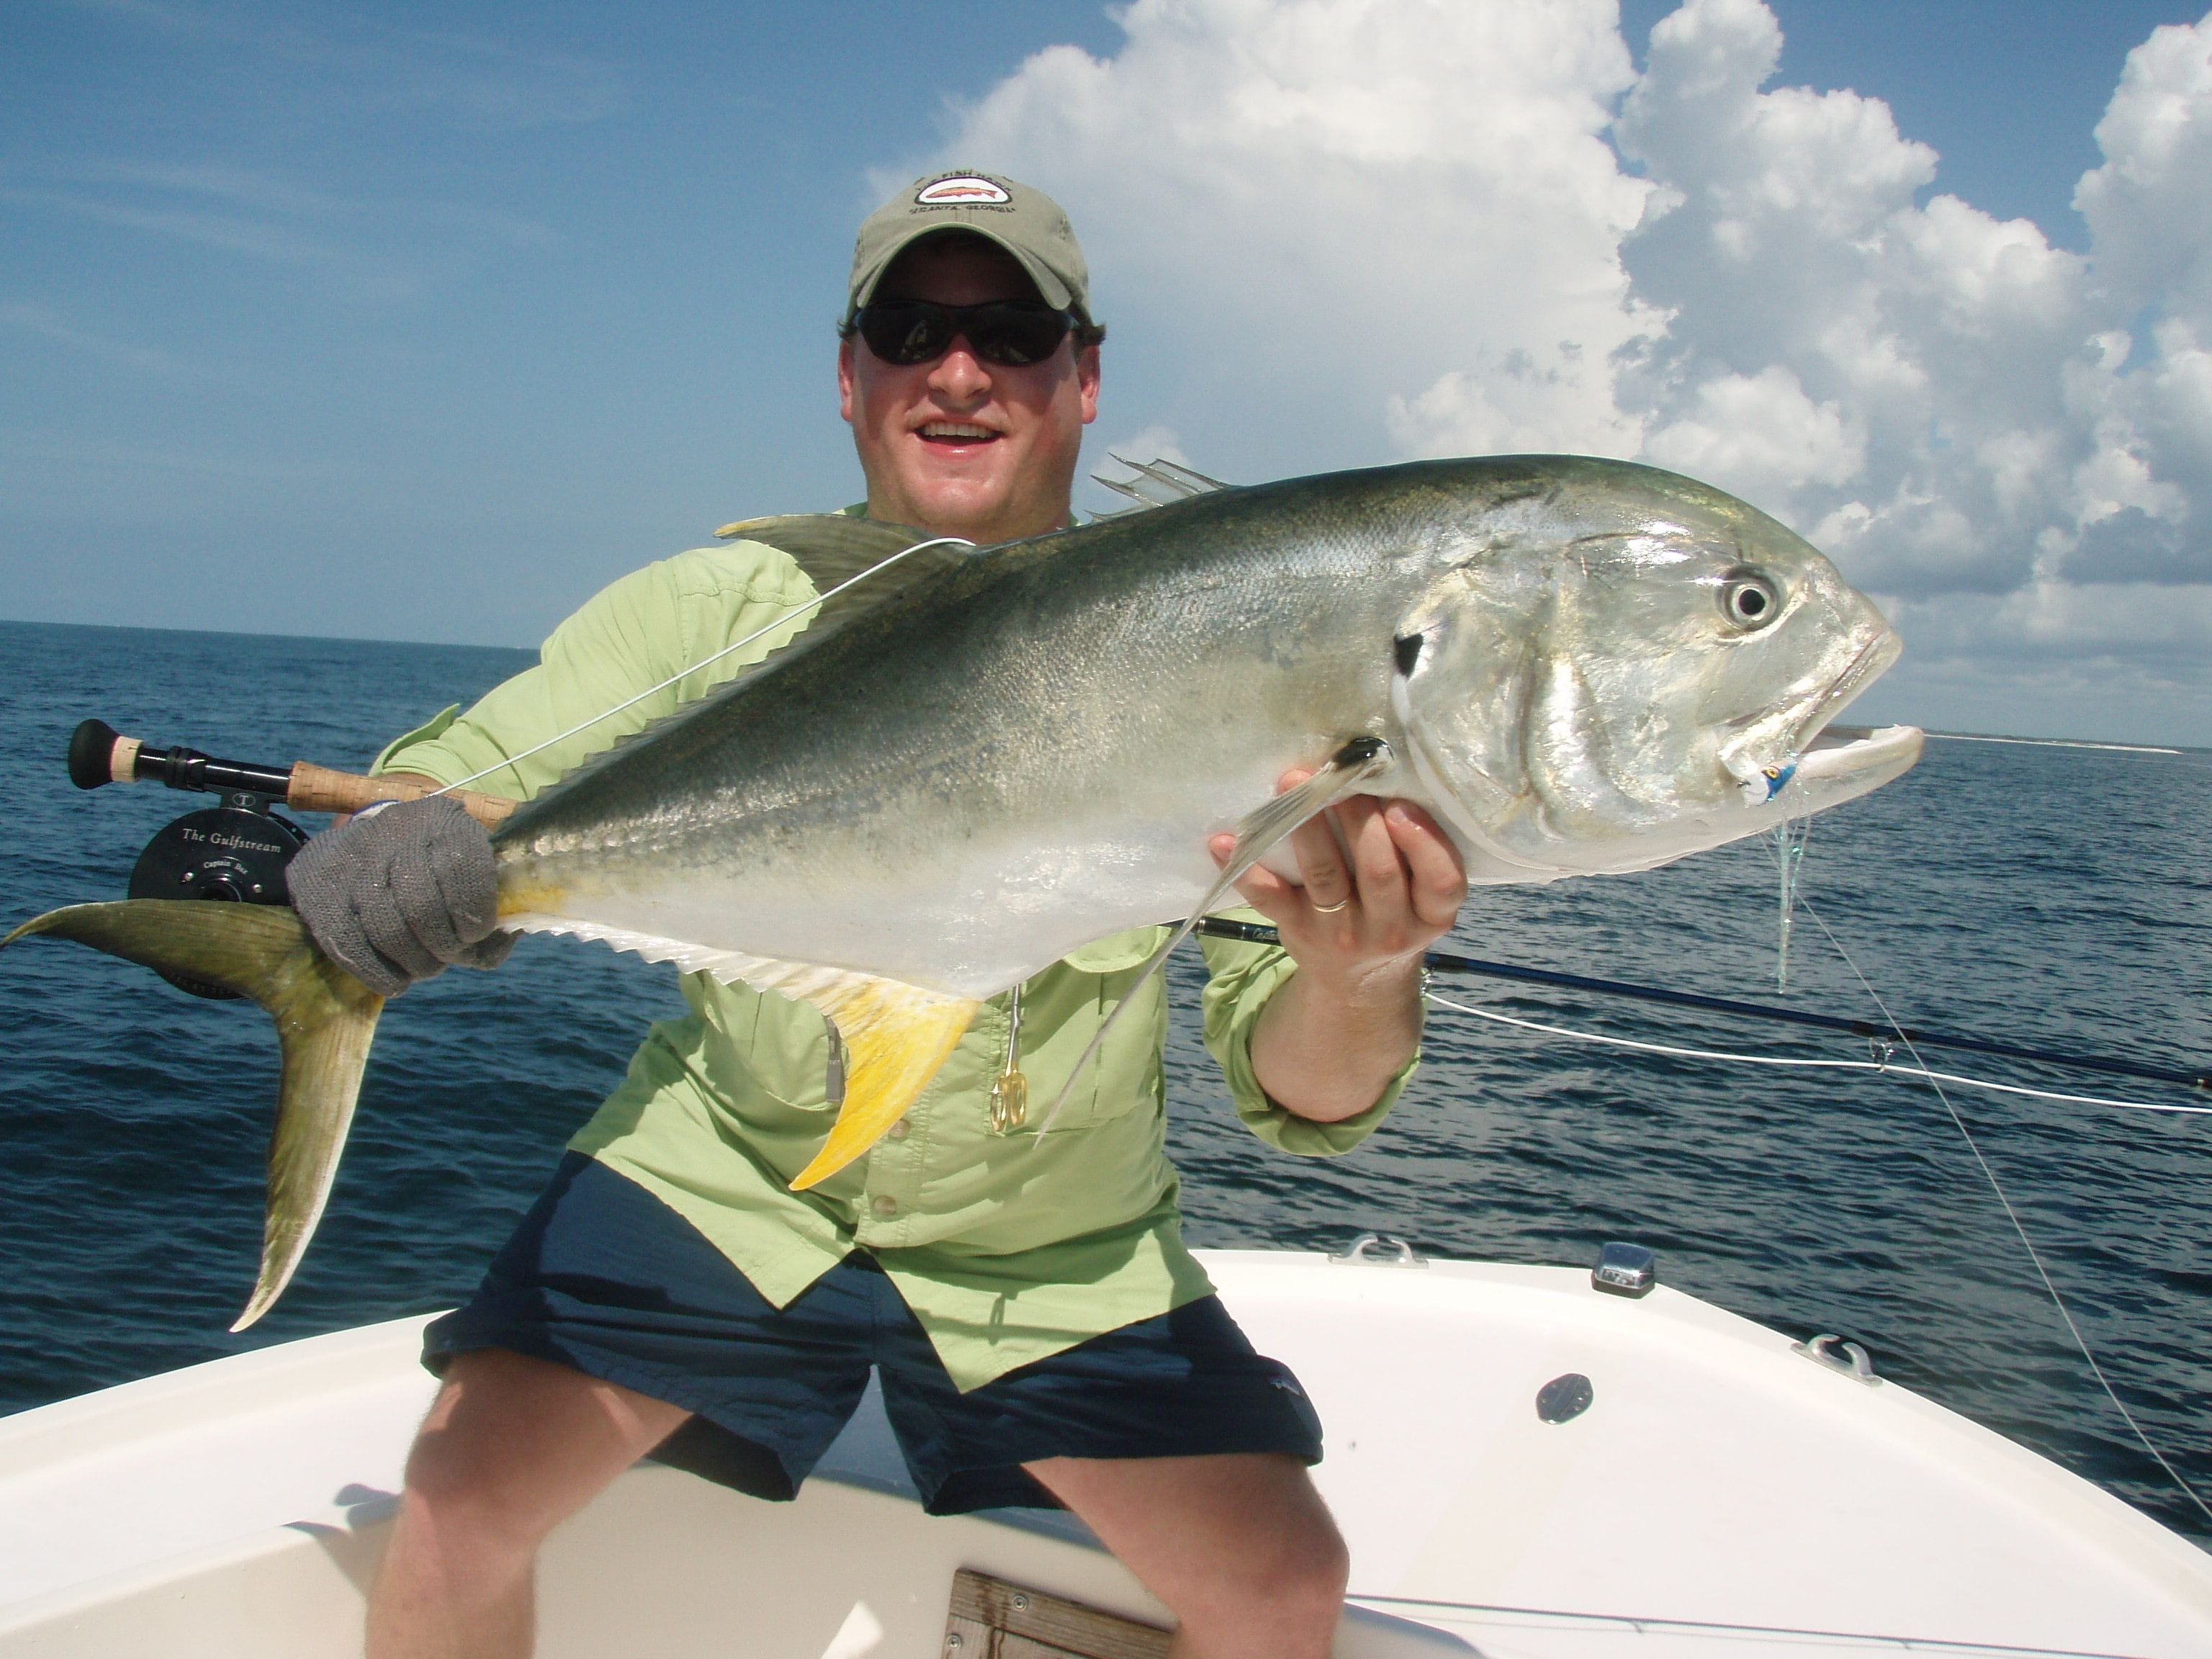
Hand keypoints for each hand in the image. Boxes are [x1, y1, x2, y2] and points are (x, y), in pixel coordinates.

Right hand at [286, 796, 512, 997]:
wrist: (354, 846)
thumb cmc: (427, 866)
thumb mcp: (465, 867)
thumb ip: (489, 905)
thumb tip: (497, 944)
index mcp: (439, 821)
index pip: (463, 869)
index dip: (475, 912)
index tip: (476, 932)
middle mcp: (391, 834)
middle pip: (422, 906)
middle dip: (445, 945)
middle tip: (449, 954)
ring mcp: (349, 864)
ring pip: (387, 931)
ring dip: (417, 963)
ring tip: (426, 965)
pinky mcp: (318, 893)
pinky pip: (351, 948)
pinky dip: (382, 975)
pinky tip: (398, 978)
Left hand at [1210, 775, 1468, 1122]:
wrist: (1358, 984)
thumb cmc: (1391, 914)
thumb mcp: (1421, 899)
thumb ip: (1415, 855)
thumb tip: (1379, 776)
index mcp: (1432, 913)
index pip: (1442, 881)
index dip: (1423, 842)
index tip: (1399, 806)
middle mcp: (1391, 928)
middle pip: (1379, 873)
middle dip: (1360, 820)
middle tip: (1341, 778)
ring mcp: (1342, 934)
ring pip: (1326, 877)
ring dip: (1309, 828)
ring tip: (1292, 784)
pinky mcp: (1299, 932)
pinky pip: (1271, 899)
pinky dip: (1246, 870)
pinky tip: (1224, 842)